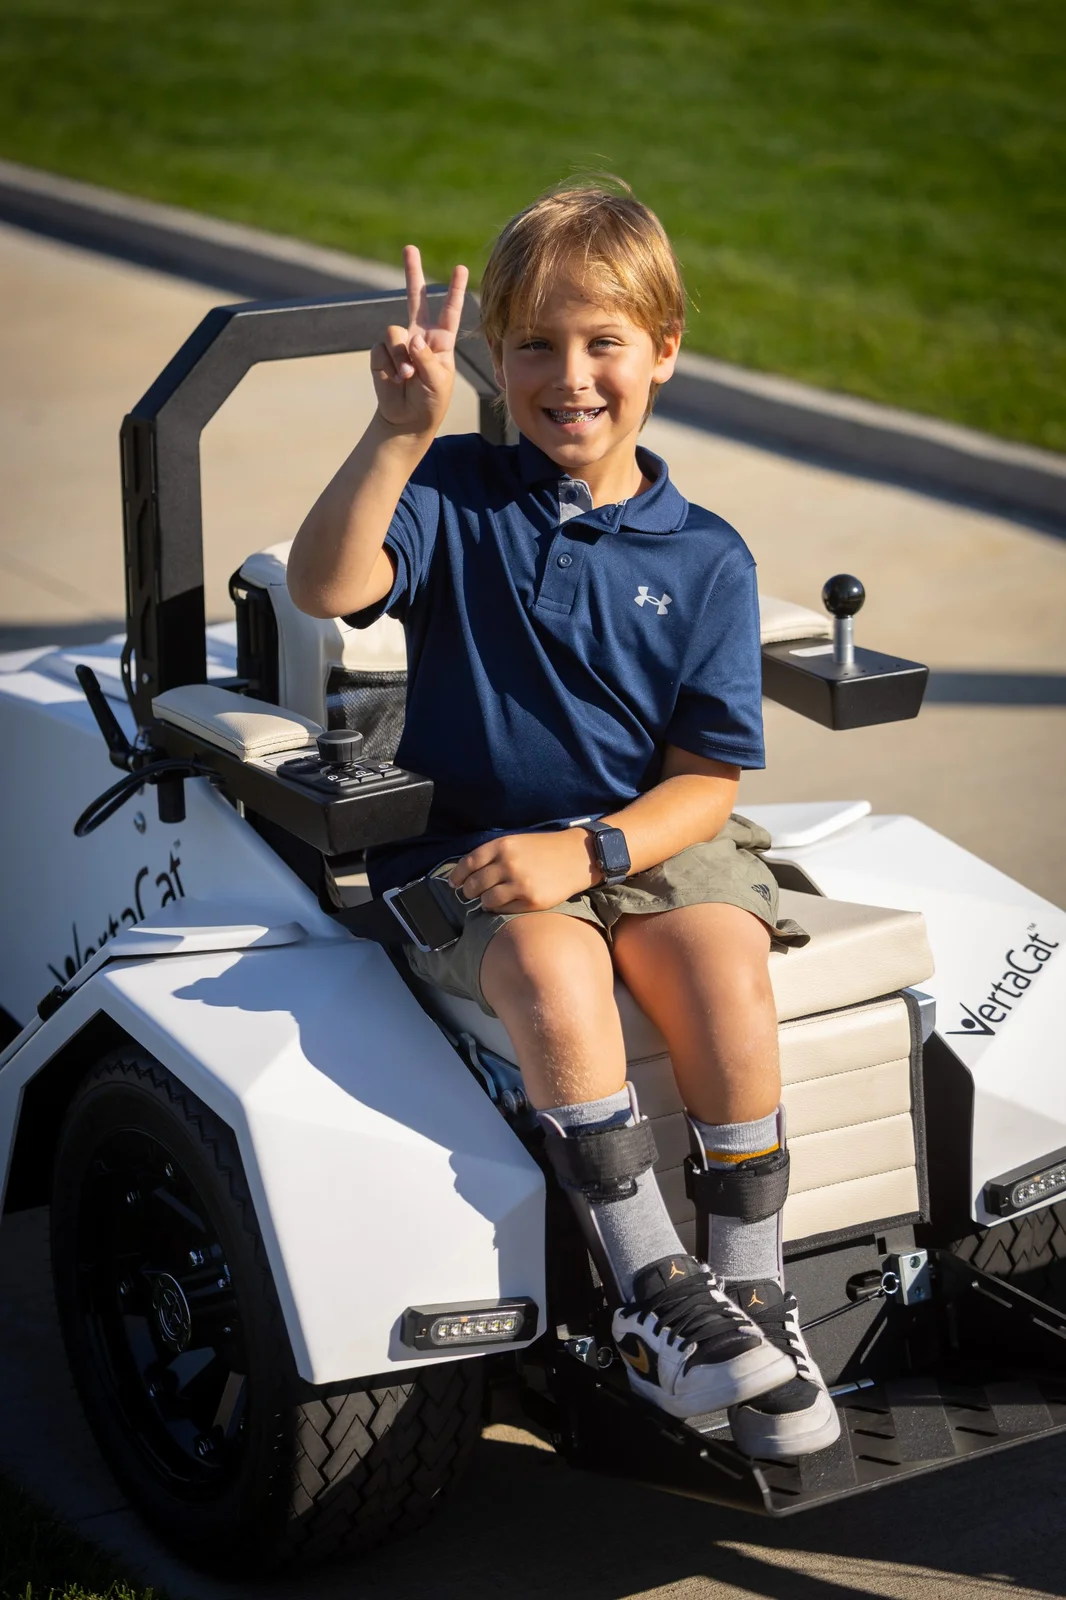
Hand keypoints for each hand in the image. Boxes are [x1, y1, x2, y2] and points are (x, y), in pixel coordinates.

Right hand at [371, 245, 468, 436]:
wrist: (407, 420)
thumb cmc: (431, 402)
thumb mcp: (439, 382)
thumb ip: (428, 359)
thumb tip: (411, 338)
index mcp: (441, 341)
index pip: (450, 311)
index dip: (454, 291)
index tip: (460, 268)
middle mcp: (419, 336)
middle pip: (416, 298)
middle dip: (412, 273)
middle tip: (409, 248)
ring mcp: (399, 343)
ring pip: (395, 332)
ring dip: (401, 357)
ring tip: (408, 377)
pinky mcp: (381, 353)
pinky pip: (381, 349)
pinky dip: (388, 365)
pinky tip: (395, 379)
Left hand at [450, 830, 597, 913]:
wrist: (576, 857)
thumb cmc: (544, 849)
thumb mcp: (516, 842)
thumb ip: (493, 854)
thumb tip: (467, 874)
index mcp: (502, 845)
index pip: (469, 863)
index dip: (458, 876)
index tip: (454, 883)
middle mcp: (508, 864)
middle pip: (474, 885)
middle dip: (469, 892)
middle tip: (470, 895)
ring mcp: (520, 883)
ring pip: (487, 900)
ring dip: (484, 902)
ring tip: (488, 900)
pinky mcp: (531, 900)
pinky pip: (504, 910)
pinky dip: (500, 909)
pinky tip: (505, 903)